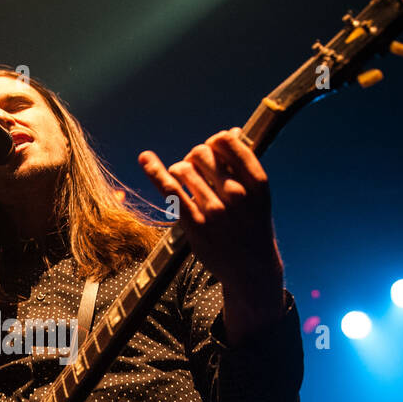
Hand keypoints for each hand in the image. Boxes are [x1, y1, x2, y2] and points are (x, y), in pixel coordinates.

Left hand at [139, 128, 284, 338]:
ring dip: (180, 170)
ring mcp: (215, 210)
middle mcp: (237, 194)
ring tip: (184, 180)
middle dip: (194, 156)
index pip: (227, 143)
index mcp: (256, 183)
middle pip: (202, 153)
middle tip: (196, 170)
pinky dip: (155, 171)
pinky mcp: (194, 223)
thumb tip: (231, 132)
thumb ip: (244, 166)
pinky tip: (145, 159)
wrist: (251, 269)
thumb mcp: (258, 196)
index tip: (211, 148)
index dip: (215, 141)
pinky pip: (170, 189)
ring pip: (184, 168)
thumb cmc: (252, 227)